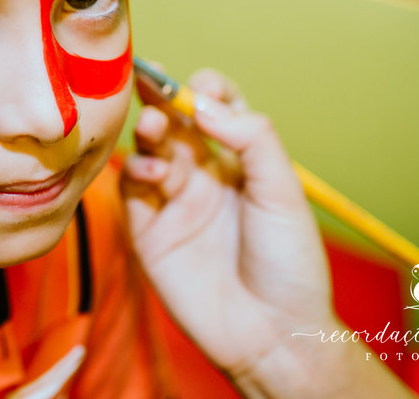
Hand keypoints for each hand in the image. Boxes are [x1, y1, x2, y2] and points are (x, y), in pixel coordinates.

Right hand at [121, 68, 414, 396]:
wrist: (273, 333)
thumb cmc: (289, 263)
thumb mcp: (283, 190)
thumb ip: (250, 138)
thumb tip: (204, 102)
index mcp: (238, 160)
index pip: (214, 106)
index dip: (205, 89)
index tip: (201, 88)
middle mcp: (202, 174)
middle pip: (172, 120)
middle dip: (161, 98)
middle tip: (152, 85)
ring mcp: (173, 200)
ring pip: (147, 149)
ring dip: (146, 130)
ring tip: (155, 128)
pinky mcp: (148, 230)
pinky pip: (130, 190)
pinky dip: (134, 171)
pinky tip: (152, 173)